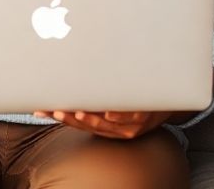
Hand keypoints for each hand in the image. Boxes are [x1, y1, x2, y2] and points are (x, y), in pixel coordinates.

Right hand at [34, 109, 173, 139]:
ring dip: (91, 120)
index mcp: (108, 127)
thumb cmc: (140, 101)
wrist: (171, 102)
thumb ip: (99, 98)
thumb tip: (76, 82)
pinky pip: (130, 117)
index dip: (59, 117)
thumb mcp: (119, 104)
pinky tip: (108, 112)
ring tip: (77, 113)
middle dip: (69, 119)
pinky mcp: (145, 118)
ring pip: (106, 125)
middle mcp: (117, 130)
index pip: (77, 122)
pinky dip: (119, 115)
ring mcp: (131, 125)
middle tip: (54, 111)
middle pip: (88, 126)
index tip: (42, 110)